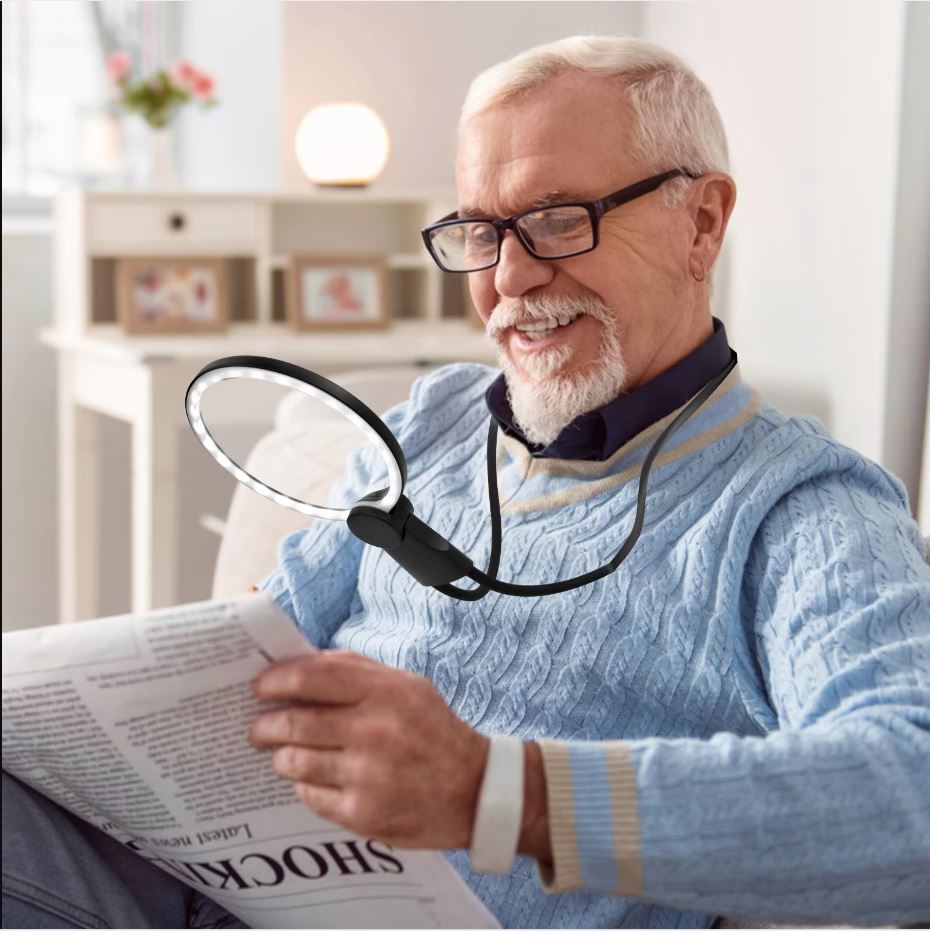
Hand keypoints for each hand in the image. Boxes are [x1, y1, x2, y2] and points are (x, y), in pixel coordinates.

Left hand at [250, 650, 489, 848]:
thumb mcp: (406, 685)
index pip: (311, 677)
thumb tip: (301, 663)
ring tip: (285, 753)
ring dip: (282, 756)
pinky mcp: (363, 814)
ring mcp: (367, 776)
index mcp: (385, 692)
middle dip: (266, 725)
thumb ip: (355, 670)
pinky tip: (315, 779)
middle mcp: (375, 732)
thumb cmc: (433, 730)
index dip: (276, 680)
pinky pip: (309, 795)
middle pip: (294, 723)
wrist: (476, 790)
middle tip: (258, 728)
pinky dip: (304, 785)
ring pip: (295, 762)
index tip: (260, 687)